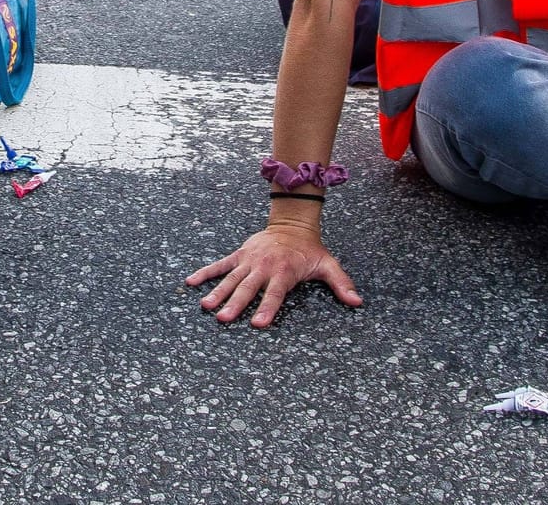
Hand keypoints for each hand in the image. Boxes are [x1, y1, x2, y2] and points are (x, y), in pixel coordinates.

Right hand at [186, 222, 362, 328]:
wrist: (292, 223)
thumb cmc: (310, 250)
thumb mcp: (328, 265)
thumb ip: (341, 283)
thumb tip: (357, 301)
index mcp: (284, 272)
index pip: (275, 294)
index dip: (268, 308)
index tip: (259, 324)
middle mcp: (264, 267)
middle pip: (248, 288)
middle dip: (236, 304)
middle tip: (224, 319)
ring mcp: (249, 260)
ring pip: (231, 278)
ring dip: (218, 292)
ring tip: (206, 306)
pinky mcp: (239, 255)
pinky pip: (220, 265)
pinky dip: (205, 272)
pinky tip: (190, 282)